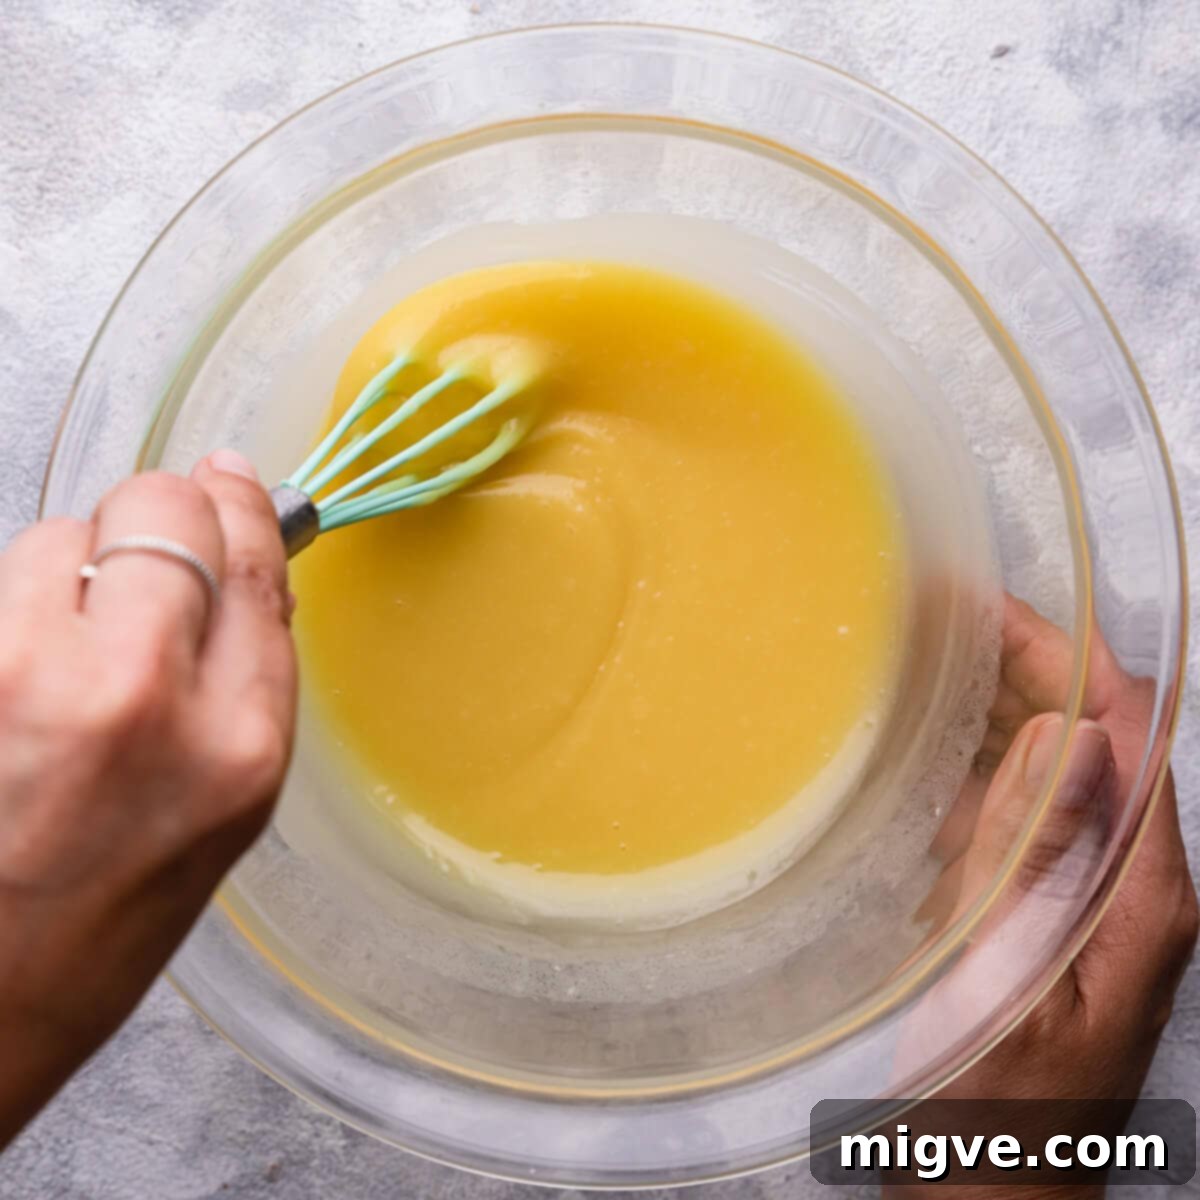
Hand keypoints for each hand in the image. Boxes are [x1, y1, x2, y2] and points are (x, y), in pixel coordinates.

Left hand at [0, 451, 295, 1147]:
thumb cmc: (112, 911)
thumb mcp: (234, 796)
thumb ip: (247, 665)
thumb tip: (242, 542)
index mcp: (236, 741)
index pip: (250, 562)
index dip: (238, 509)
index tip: (229, 484)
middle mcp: (138, 698)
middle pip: (159, 510)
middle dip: (156, 516)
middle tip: (147, 557)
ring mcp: (26, 681)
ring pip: (60, 532)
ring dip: (73, 563)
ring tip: (68, 647)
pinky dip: (17, 600)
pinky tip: (23, 668)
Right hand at [888, 597, 1196, 1196]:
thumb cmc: (994, 1111)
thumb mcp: (1006, 983)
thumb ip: (1036, 862)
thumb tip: (1070, 737)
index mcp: (1142, 892)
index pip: (1123, 730)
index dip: (1060, 653)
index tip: (978, 603)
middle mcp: (1130, 884)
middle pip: (1092, 740)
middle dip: (1019, 670)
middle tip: (929, 623)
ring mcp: (1091, 901)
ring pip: (1053, 774)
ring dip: (992, 719)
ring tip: (918, 679)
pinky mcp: (1050, 919)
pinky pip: (1022, 823)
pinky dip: (975, 784)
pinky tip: (925, 784)